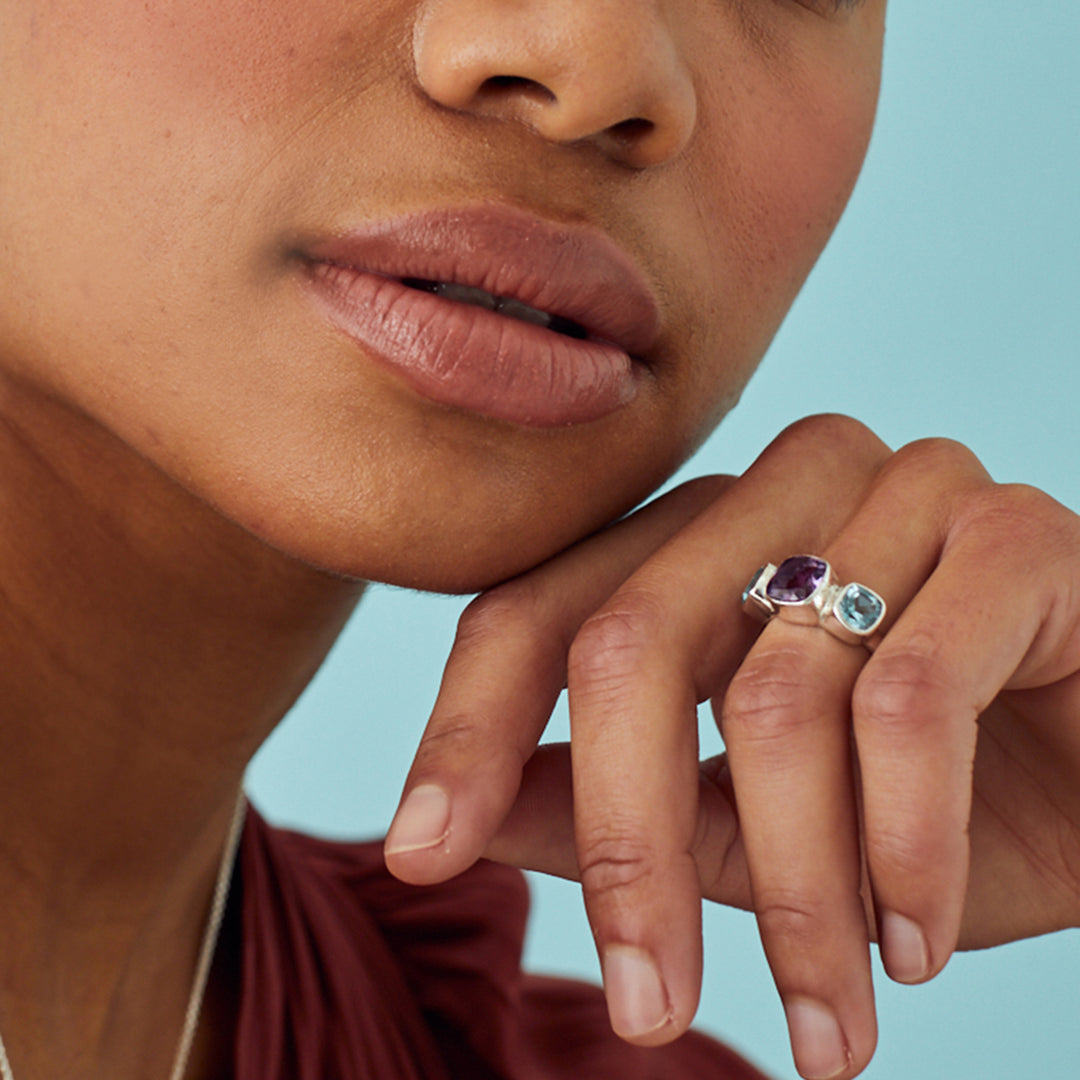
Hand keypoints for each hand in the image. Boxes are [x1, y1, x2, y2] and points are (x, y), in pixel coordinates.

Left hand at [383, 414, 1079, 1079]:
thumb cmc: (929, 800)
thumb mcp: (744, 821)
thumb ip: (603, 804)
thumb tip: (456, 823)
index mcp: (699, 531)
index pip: (538, 609)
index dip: (467, 730)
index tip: (421, 854)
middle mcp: (781, 483)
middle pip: (629, 646)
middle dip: (628, 847)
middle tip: (651, 1007)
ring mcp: (899, 488)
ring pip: (774, 695)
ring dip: (795, 893)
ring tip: (827, 1021)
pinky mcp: (1014, 532)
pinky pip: (909, 699)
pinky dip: (902, 846)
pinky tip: (913, 939)